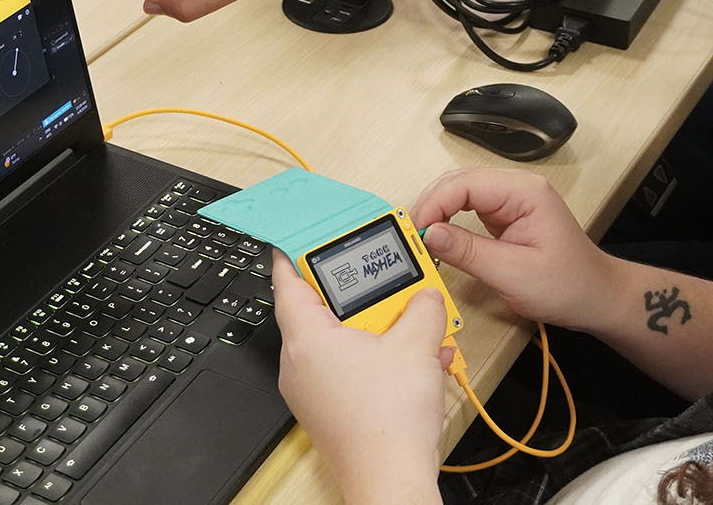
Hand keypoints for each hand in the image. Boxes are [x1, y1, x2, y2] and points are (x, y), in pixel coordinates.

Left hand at [272, 251, 449, 502]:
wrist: (392, 481)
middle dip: (357, 292)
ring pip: (340, 340)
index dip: (295, 252)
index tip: (303, 233)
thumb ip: (422, 307)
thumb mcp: (416, 344)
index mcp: (305, 339)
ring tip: (411, 319)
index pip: (286, 281)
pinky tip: (416, 358)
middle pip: (320, 309)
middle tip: (380, 274)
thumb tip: (426, 296)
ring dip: (377, 327)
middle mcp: (298, 364)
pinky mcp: (329, 409)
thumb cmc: (389, 421)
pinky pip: (349, 368)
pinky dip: (378, 356)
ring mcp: (311, 390)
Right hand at [410, 168, 616, 332]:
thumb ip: (468, 252)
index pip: (465, 183)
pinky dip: (449, 220)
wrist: (595, 297)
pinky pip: (468, 207)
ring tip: (422, 238)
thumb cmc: (567, 285)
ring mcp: (511, 200)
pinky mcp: (505, 215)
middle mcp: (517, 187)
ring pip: (460, 192)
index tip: (417, 232)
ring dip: (438, 211)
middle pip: (459, 181)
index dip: (435, 204)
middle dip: (432, 205)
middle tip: (413, 236)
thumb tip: (429, 234)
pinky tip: (439, 237)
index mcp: (524, 192)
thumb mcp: (512, 274)